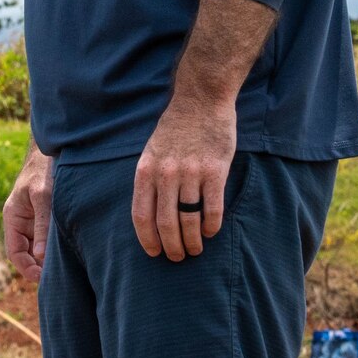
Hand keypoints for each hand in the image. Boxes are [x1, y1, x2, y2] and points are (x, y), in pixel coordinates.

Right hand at [3, 151, 54, 282]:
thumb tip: (40, 256)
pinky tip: (68, 253)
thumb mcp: (43, 197)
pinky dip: (54, 248)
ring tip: (64, 268)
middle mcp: (21, 221)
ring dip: (47, 259)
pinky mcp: (45, 217)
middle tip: (57, 278)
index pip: (14, 252)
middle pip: (25, 253)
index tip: (42, 279)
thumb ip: (42, 226)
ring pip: (37, 248)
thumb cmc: (44, 169)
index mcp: (13, 217)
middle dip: (37, 267)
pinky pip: (47, 238)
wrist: (53, 150)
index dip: (26, 268)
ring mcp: (33, 220)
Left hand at [131, 92, 234, 260]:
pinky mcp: (215, 170)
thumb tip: (151, 215)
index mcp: (146, 170)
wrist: (201, 100)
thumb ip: (151, 180)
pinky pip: (212, 208)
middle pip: (166, 223)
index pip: (141, 214)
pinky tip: (210, 231)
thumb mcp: (152, 152)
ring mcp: (191, 172)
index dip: (147, 238)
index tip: (154, 252)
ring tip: (195, 249)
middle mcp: (166, 174)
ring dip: (192, 241)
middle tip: (178, 257)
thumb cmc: (175, 129)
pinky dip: (211, 225)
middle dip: (171, 246)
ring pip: (189, 219)